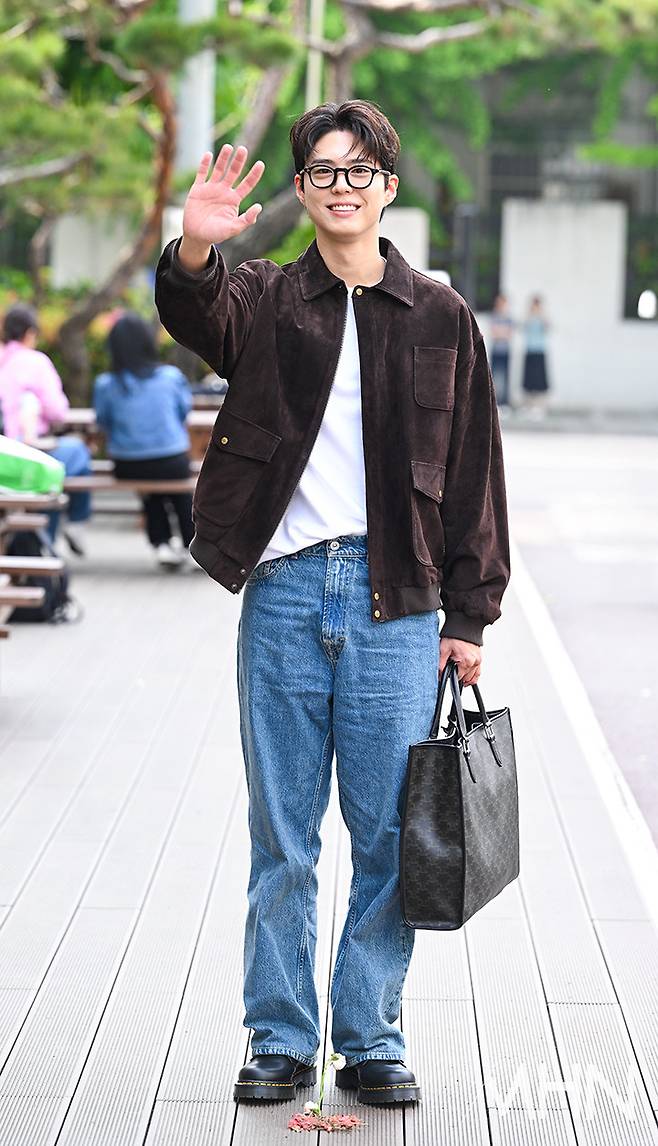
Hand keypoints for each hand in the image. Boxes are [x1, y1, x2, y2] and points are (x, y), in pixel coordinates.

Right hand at [180, 144, 264, 264]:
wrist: (196, 236)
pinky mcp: (197, 189)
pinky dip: (204, 164)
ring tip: (229, 147)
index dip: (254, 174)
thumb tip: (259, 206)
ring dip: (223, 158)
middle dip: (238, 161)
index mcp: (234, 200)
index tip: (261, 164)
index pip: (247, 184)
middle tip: (243, 149)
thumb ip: (246, 220)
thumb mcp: (233, 229)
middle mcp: (224, 191)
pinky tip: (209, 155)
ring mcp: (210, 188)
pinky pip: (201, 173)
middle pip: (233, 172)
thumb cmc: (216, 234)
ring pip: (218, 169)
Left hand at [439, 638, 481, 686]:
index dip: (451, 677)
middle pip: (466, 678)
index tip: (447, 673)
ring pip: (473, 677)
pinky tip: (468, 678)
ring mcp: (478, 660)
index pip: (458, 677)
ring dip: (466, 678)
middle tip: (452, 669)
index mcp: (466, 660)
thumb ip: (441, 664)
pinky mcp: (480, 658)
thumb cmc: (454, 635)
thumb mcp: (444, 649)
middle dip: (458, 676)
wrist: (463, 626)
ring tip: (459, 676)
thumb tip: (439, 675)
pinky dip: (473, 676)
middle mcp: (474, 661)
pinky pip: (478, 672)